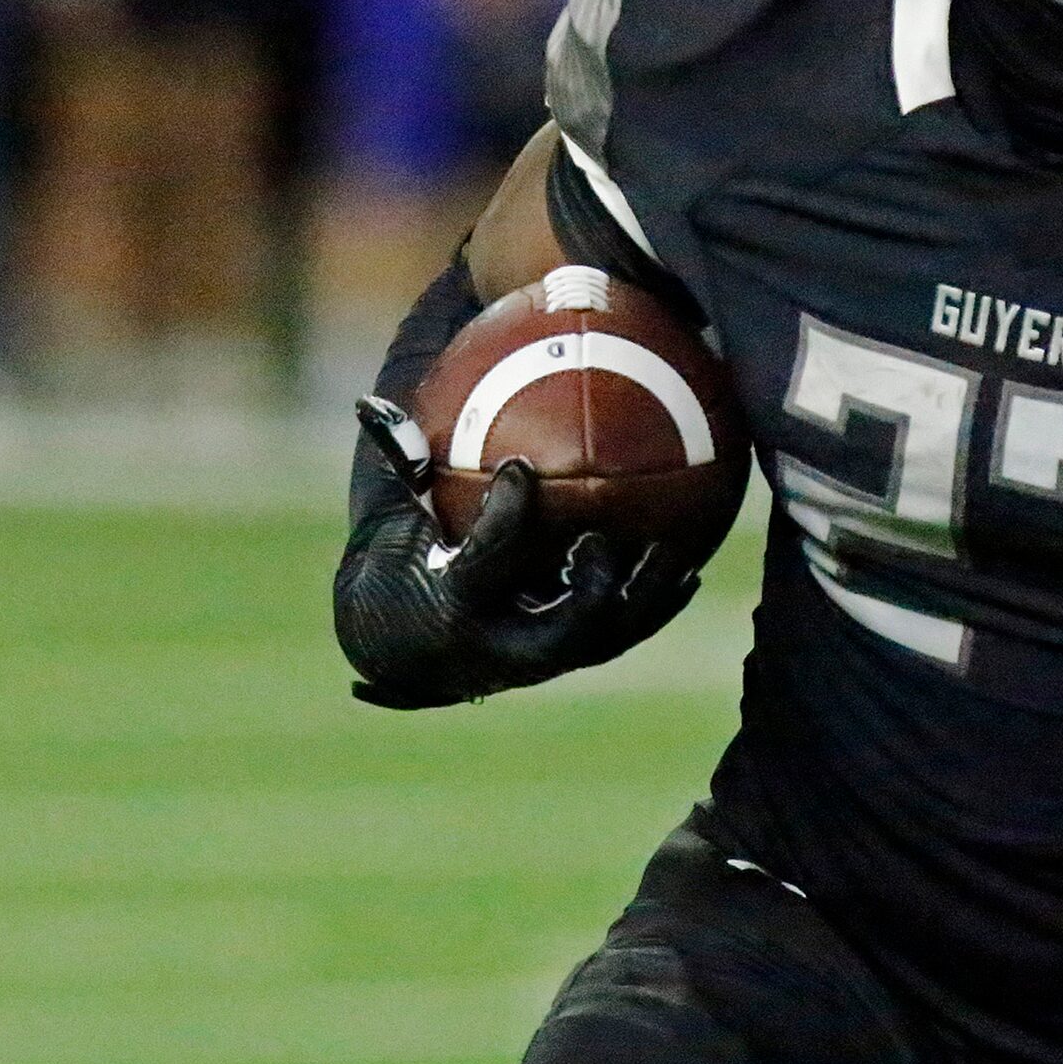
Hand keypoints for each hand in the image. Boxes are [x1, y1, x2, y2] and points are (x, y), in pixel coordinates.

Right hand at [336, 397, 699, 708]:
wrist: (407, 649)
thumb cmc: (401, 568)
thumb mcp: (389, 525)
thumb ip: (396, 467)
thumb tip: (372, 401)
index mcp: (453, 607)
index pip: (487, 561)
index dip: (507, 517)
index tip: (521, 468)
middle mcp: (501, 645)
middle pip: (565, 627)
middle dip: (593, 584)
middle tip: (602, 535)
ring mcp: (540, 662)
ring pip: (605, 637)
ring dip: (645, 597)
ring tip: (676, 552)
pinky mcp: (567, 660)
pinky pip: (620, 636)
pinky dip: (656, 604)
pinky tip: (690, 569)